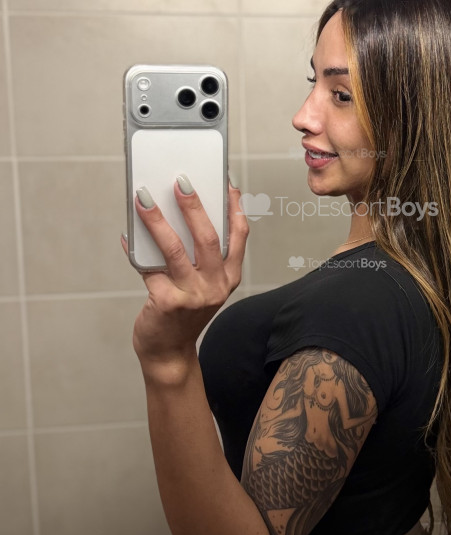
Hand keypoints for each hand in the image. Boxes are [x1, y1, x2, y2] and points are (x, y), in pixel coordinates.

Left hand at [120, 176, 248, 379]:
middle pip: (207, 237)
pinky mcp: (167, 302)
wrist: (169, 352)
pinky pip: (148, 267)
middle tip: (180, 182)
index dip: (234, 206)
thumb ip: (199, 257)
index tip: (226, 182)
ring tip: (144, 199)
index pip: (239, 234)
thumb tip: (177, 213)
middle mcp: (216, 285)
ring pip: (175, 248)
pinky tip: (128, 235)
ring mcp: (192, 295)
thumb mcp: (202, 285)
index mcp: (229, 276)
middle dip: (193, 205)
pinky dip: (135, 248)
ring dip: (157, 220)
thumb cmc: (183, 313)